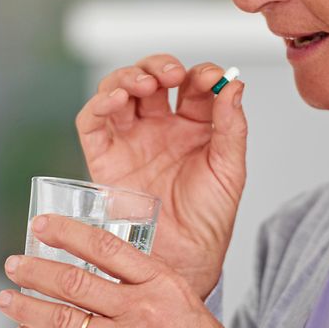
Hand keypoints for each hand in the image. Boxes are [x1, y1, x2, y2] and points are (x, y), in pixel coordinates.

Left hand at [0, 215, 254, 327]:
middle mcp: (141, 309)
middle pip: (76, 283)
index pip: (105, 248)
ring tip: (6, 299)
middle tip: (13, 263)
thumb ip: (141, 276)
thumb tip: (94, 258)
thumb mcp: (180, 293)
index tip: (42, 224)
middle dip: (36, 271)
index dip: (68, 233)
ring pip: (65, 321)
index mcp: (160, 281)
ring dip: (29, 308)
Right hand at [75, 54, 246, 297]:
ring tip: (142, 84)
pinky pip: (92, 122)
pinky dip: (98, 104)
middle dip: (159, 66)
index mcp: (194, 126)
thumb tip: (235, 83)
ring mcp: (130, 139)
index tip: (211, 78)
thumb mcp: (230, 169)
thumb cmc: (208, 220)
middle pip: (151, 78)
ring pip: (119, 91)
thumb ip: (232, 126)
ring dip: (127, 78)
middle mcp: (159, 127)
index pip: (192, 84)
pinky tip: (114, 99)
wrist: (184, 261)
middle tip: (170, 74)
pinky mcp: (104, 157)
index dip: (200, 74)